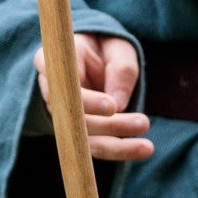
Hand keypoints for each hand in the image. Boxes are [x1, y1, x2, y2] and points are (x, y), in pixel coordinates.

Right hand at [33, 32, 150, 160]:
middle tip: (143, 122)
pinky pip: (93, 146)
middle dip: (109, 125)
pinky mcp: (75, 131)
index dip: (86, 100)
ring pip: (82, 140)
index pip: (62, 86)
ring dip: (116, 145)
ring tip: (147, 146)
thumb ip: (119, 68)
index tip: (112, 107)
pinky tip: (142, 149)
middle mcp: (51, 92)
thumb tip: (119, 104)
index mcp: (52, 62)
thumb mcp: (117, 47)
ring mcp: (60, 115)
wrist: (95, 55)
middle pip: (74, 118)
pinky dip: (118, 150)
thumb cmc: (105, 47)